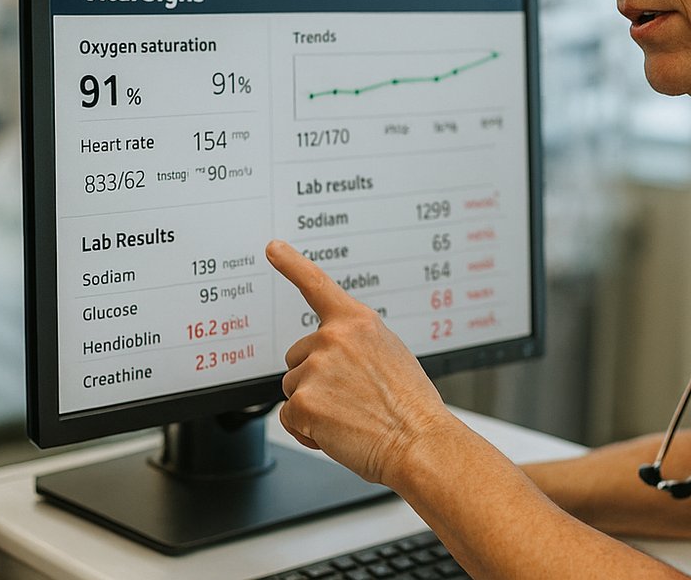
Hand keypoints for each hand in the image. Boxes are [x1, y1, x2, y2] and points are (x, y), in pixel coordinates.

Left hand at [267, 239, 459, 487]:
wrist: (418, 442)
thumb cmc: (410, 407)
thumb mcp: (389, 354)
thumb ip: (356, 343)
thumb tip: (332, 351)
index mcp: (358, 322)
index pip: (317, 285)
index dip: (291, 264)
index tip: (272, 248)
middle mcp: (334, 338)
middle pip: (298, 356)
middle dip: (315, 378)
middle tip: (351, 398)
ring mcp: (317, 368)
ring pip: (293, 388)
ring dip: (313, 405)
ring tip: (351, 416)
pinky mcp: (304, 401)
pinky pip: (289, 418)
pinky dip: (308, 431)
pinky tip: (338, 433)